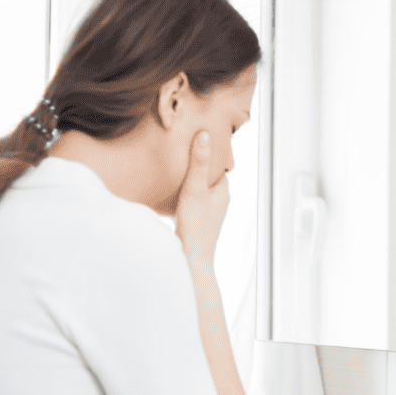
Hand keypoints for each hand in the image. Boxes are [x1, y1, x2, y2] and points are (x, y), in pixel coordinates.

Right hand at [175, 130, 229, 265]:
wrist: (190, 259)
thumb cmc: (196, 226)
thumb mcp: (195, 189)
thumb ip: (199, 162)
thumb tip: (205, 135)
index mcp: (223, 192)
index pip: (220, 166)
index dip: (212, 153)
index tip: (201, 141)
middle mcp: (218, 202)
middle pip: (209, 177)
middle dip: (200, 166)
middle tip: (186, 151)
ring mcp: (208, 213)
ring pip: (200, 190)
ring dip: (191, 181)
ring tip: (177, 168)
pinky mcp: (196, 222)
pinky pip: (191, 201)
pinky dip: (184, 194)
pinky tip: (172, 193)